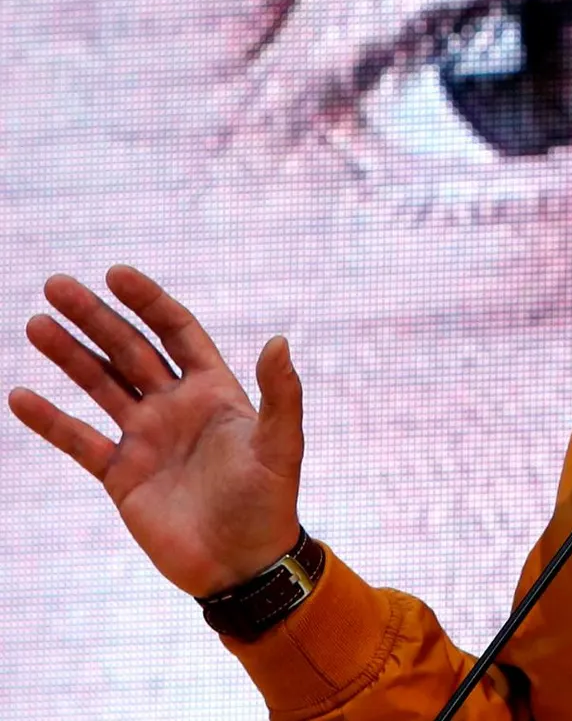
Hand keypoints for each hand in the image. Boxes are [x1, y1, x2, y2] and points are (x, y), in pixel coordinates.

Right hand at [8, 265, 303, 597]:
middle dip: (96, 317)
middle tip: (57, 285)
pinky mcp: (121, 475)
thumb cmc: (269, 503)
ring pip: (100, 386)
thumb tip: (280, 341)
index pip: (177, 332)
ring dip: (69, 355)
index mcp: (215, 391)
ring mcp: (146, 439)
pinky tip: (19, 395)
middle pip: (129, 350)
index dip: (149, 302)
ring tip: (36, 325)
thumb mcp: (280, 445)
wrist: (241, 564)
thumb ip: (280, 395)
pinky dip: (50, 420)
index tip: (116, 274)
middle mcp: (176, 407)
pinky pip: (78, 441)